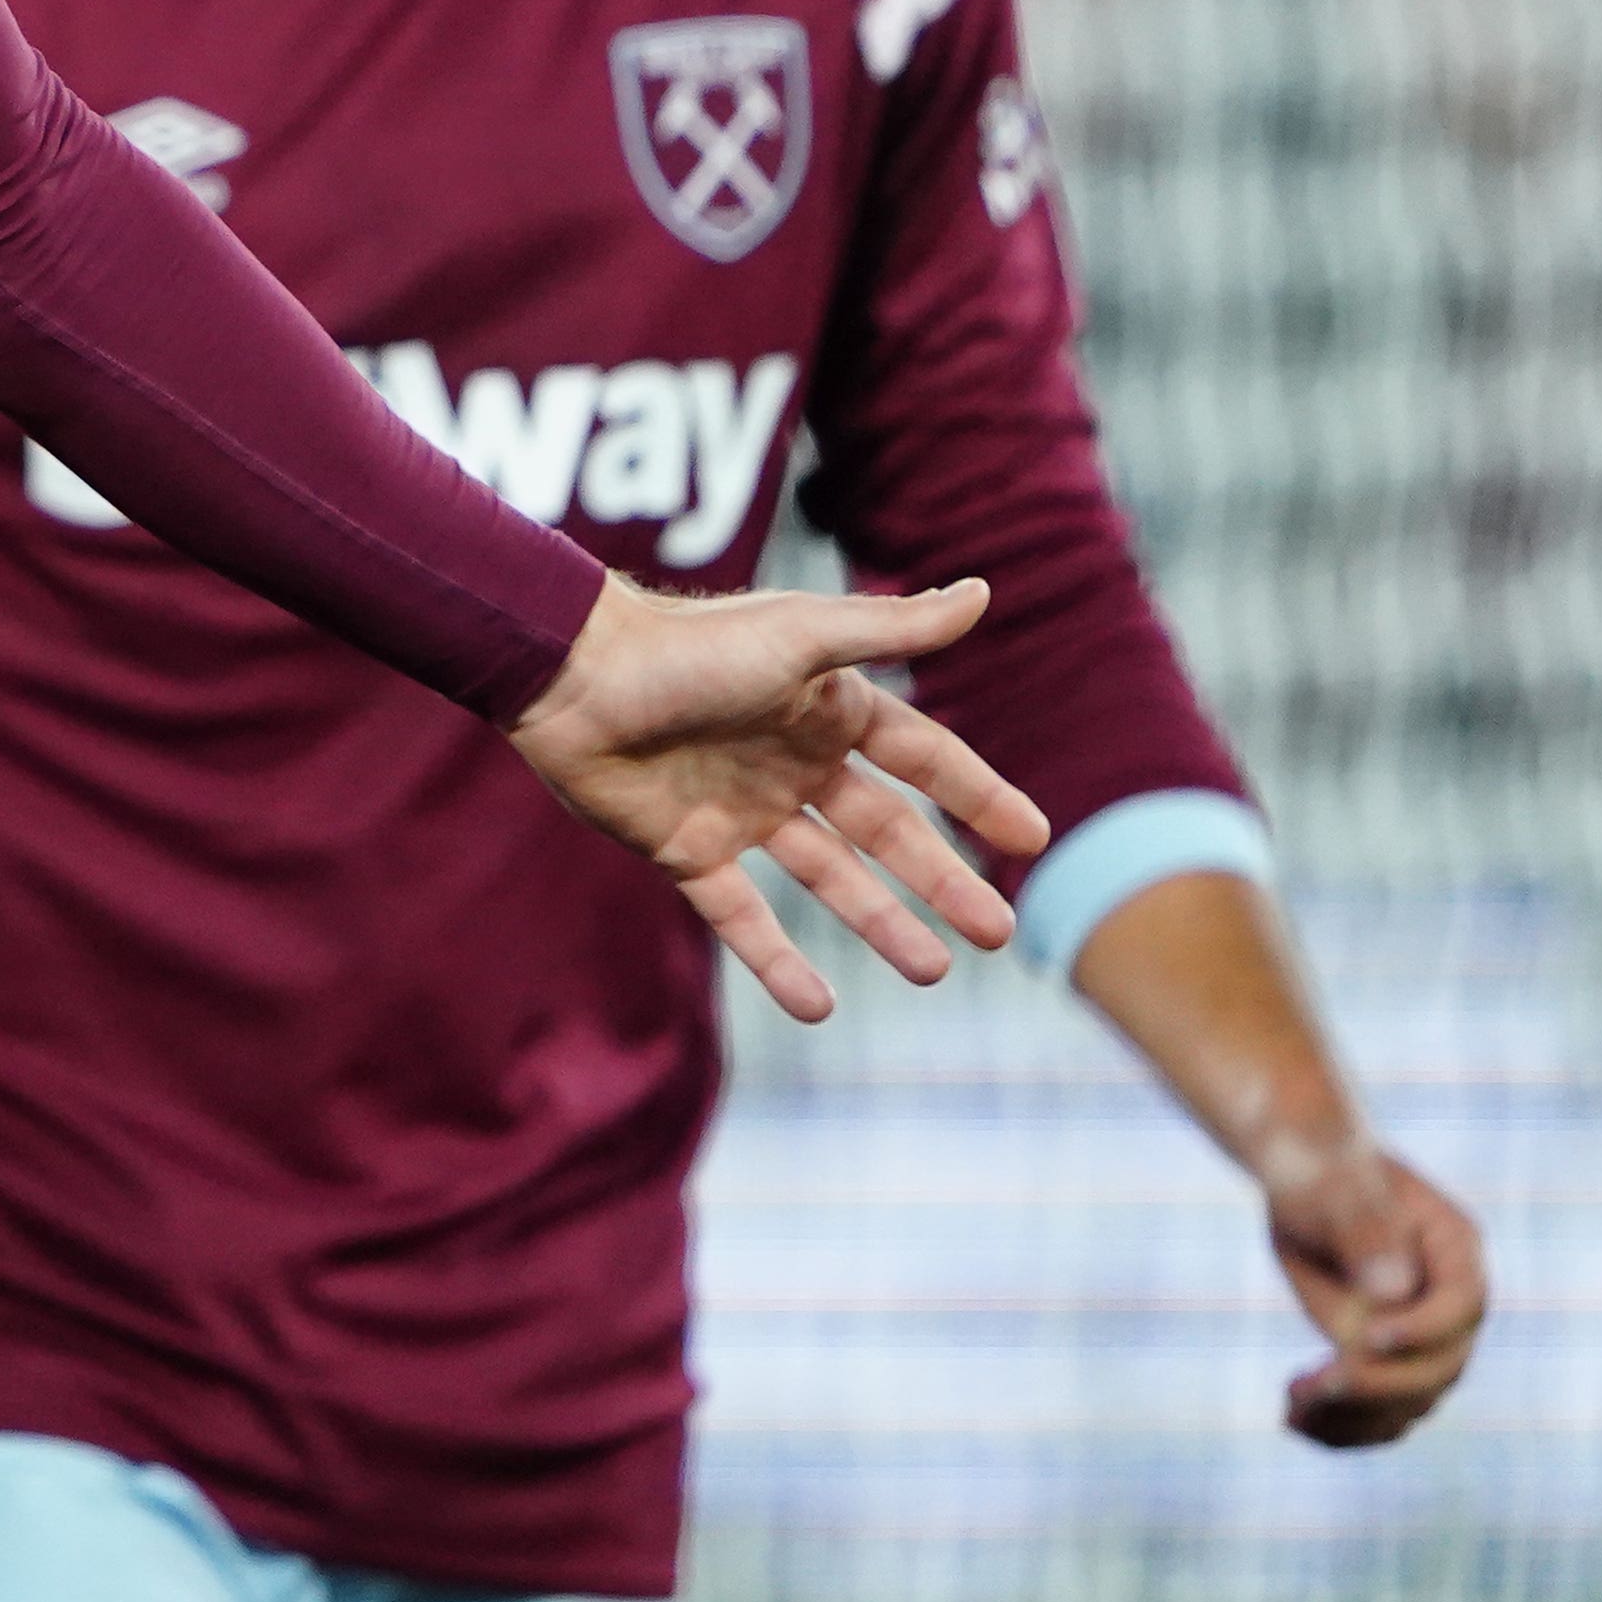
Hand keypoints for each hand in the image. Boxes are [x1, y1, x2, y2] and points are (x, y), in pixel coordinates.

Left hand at [504, 578, 1049, 1020]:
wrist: (568, 677)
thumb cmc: (686, 649)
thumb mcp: (802, 637)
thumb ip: (893, 629)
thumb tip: (984, 592)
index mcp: (826, 709)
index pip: (923, 759)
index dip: (975, 795)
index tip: (1033, 838)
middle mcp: (791, 762)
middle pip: (885, 832)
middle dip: (942, 881)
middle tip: (1000, 933)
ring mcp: (742, 810)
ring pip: (829, 879)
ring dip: (881, 924)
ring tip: (934, 970)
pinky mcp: (687, 850)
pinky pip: (742, 916)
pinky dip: (777, 962)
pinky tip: (820, 1008)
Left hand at [1260, 1132, 1485, 1445]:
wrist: (1305, 1179)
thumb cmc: (1319, 1169)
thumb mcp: (1332, 1185)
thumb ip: (1362, 1229)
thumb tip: (1391, 1291)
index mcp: (1455, 1250)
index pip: (1460, 1305)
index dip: (1422, 1329)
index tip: (1365, 1338)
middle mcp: (1451, 1305)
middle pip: (1439, 1367)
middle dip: (1378, 1384)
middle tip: (1310, 1385)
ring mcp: (1425, 1341)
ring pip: (1410, 1403)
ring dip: (1354, 1419)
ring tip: (1292, 1414)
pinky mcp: (1391, 1364)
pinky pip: (1379, 1413)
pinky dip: (1341, 1428)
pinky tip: (1293, 1423)